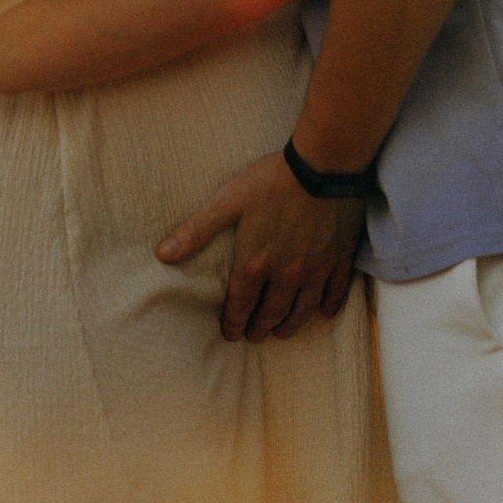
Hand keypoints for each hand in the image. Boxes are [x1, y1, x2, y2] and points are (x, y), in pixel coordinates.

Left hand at [156, 151, 365, 340]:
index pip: (241, 303)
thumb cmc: (271, 181)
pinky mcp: (341, 257)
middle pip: (273, 311)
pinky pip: (337, 290)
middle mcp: (287, 273)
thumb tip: (162, 253)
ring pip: (304, 308)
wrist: (322, 165)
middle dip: (261, 327)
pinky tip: (325, 314)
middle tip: (254, 337)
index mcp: (256, 262)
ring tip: (282, 332)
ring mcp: (317, 268)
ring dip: (292, 324)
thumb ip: (196, 231)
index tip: (231, 334)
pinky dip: (330, 305)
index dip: (234, 322)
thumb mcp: (227, 202)